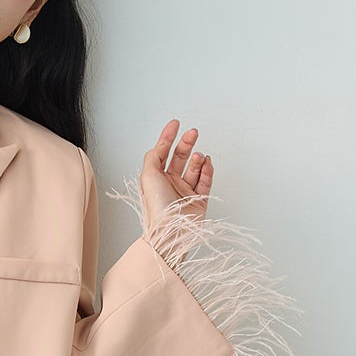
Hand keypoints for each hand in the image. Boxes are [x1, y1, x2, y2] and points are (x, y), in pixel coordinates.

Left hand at [140, 119, 213, 248]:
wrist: (172, 232)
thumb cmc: (157, 209)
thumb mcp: (148, 176)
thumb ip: (153, 156)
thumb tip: (160, 145)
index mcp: (156, 179)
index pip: (162, 153)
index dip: (168, 137)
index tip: (175, 124)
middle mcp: (170, 185)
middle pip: (180, 158)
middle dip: (186, 143)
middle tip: (192, 133)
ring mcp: (185, 192)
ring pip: (194, 168)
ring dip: (197, 159)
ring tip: (198, 156)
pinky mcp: (200, 200)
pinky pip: (206, 181)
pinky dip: (207, 170)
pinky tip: (207, 163)